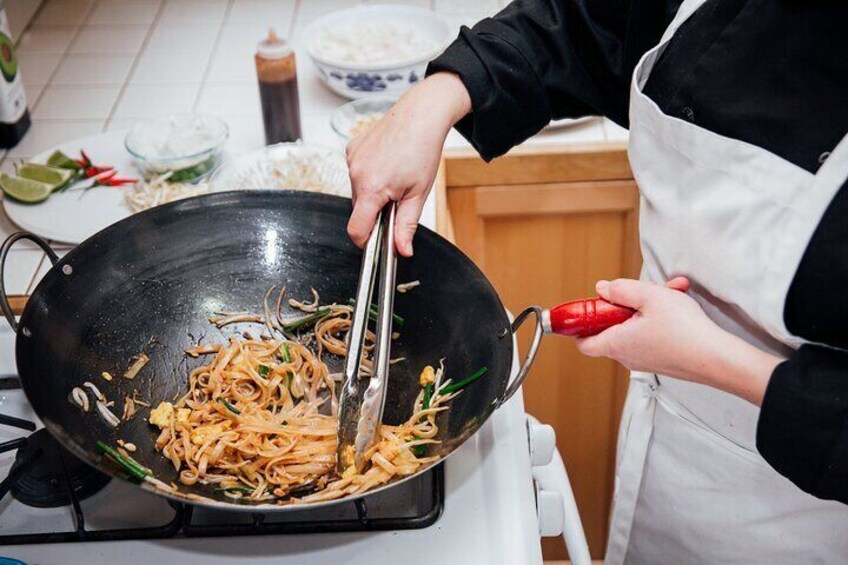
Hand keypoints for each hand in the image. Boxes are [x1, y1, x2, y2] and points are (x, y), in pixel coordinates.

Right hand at [346, 72, 470, 256]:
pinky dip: (369, 174)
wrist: (420, 114)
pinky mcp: (352, 148)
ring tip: (395, 177)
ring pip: (358, 191)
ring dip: (373, 192)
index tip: (377, 242)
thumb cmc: (422, 150)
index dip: (366, 241)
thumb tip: (402, 251)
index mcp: (372, 188)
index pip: (356, 229)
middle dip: (376, 212)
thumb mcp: (418, 194)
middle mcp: (356, 174)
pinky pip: (356, 172)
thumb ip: (406, 225)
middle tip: (399, 199)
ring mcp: (352, 159)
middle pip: (359, 210)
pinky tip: (386, 163)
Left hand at [576, 277, 781, 405]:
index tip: (587, 309)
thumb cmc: (685, 331)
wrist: (718, 358)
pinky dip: (661, 317)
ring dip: (649, 306)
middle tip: (641, 291)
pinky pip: (652, 334)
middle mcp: (627, 356)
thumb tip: (602, 289)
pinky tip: (679, 303)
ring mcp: (645, 359)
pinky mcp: (662, 359)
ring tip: (670, 292)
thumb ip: (621, 289)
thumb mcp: (648, 297)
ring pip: (636, 326)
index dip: (580, 325)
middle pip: (611, 328)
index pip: (582, 342)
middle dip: (625, 304)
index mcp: (616, 344)